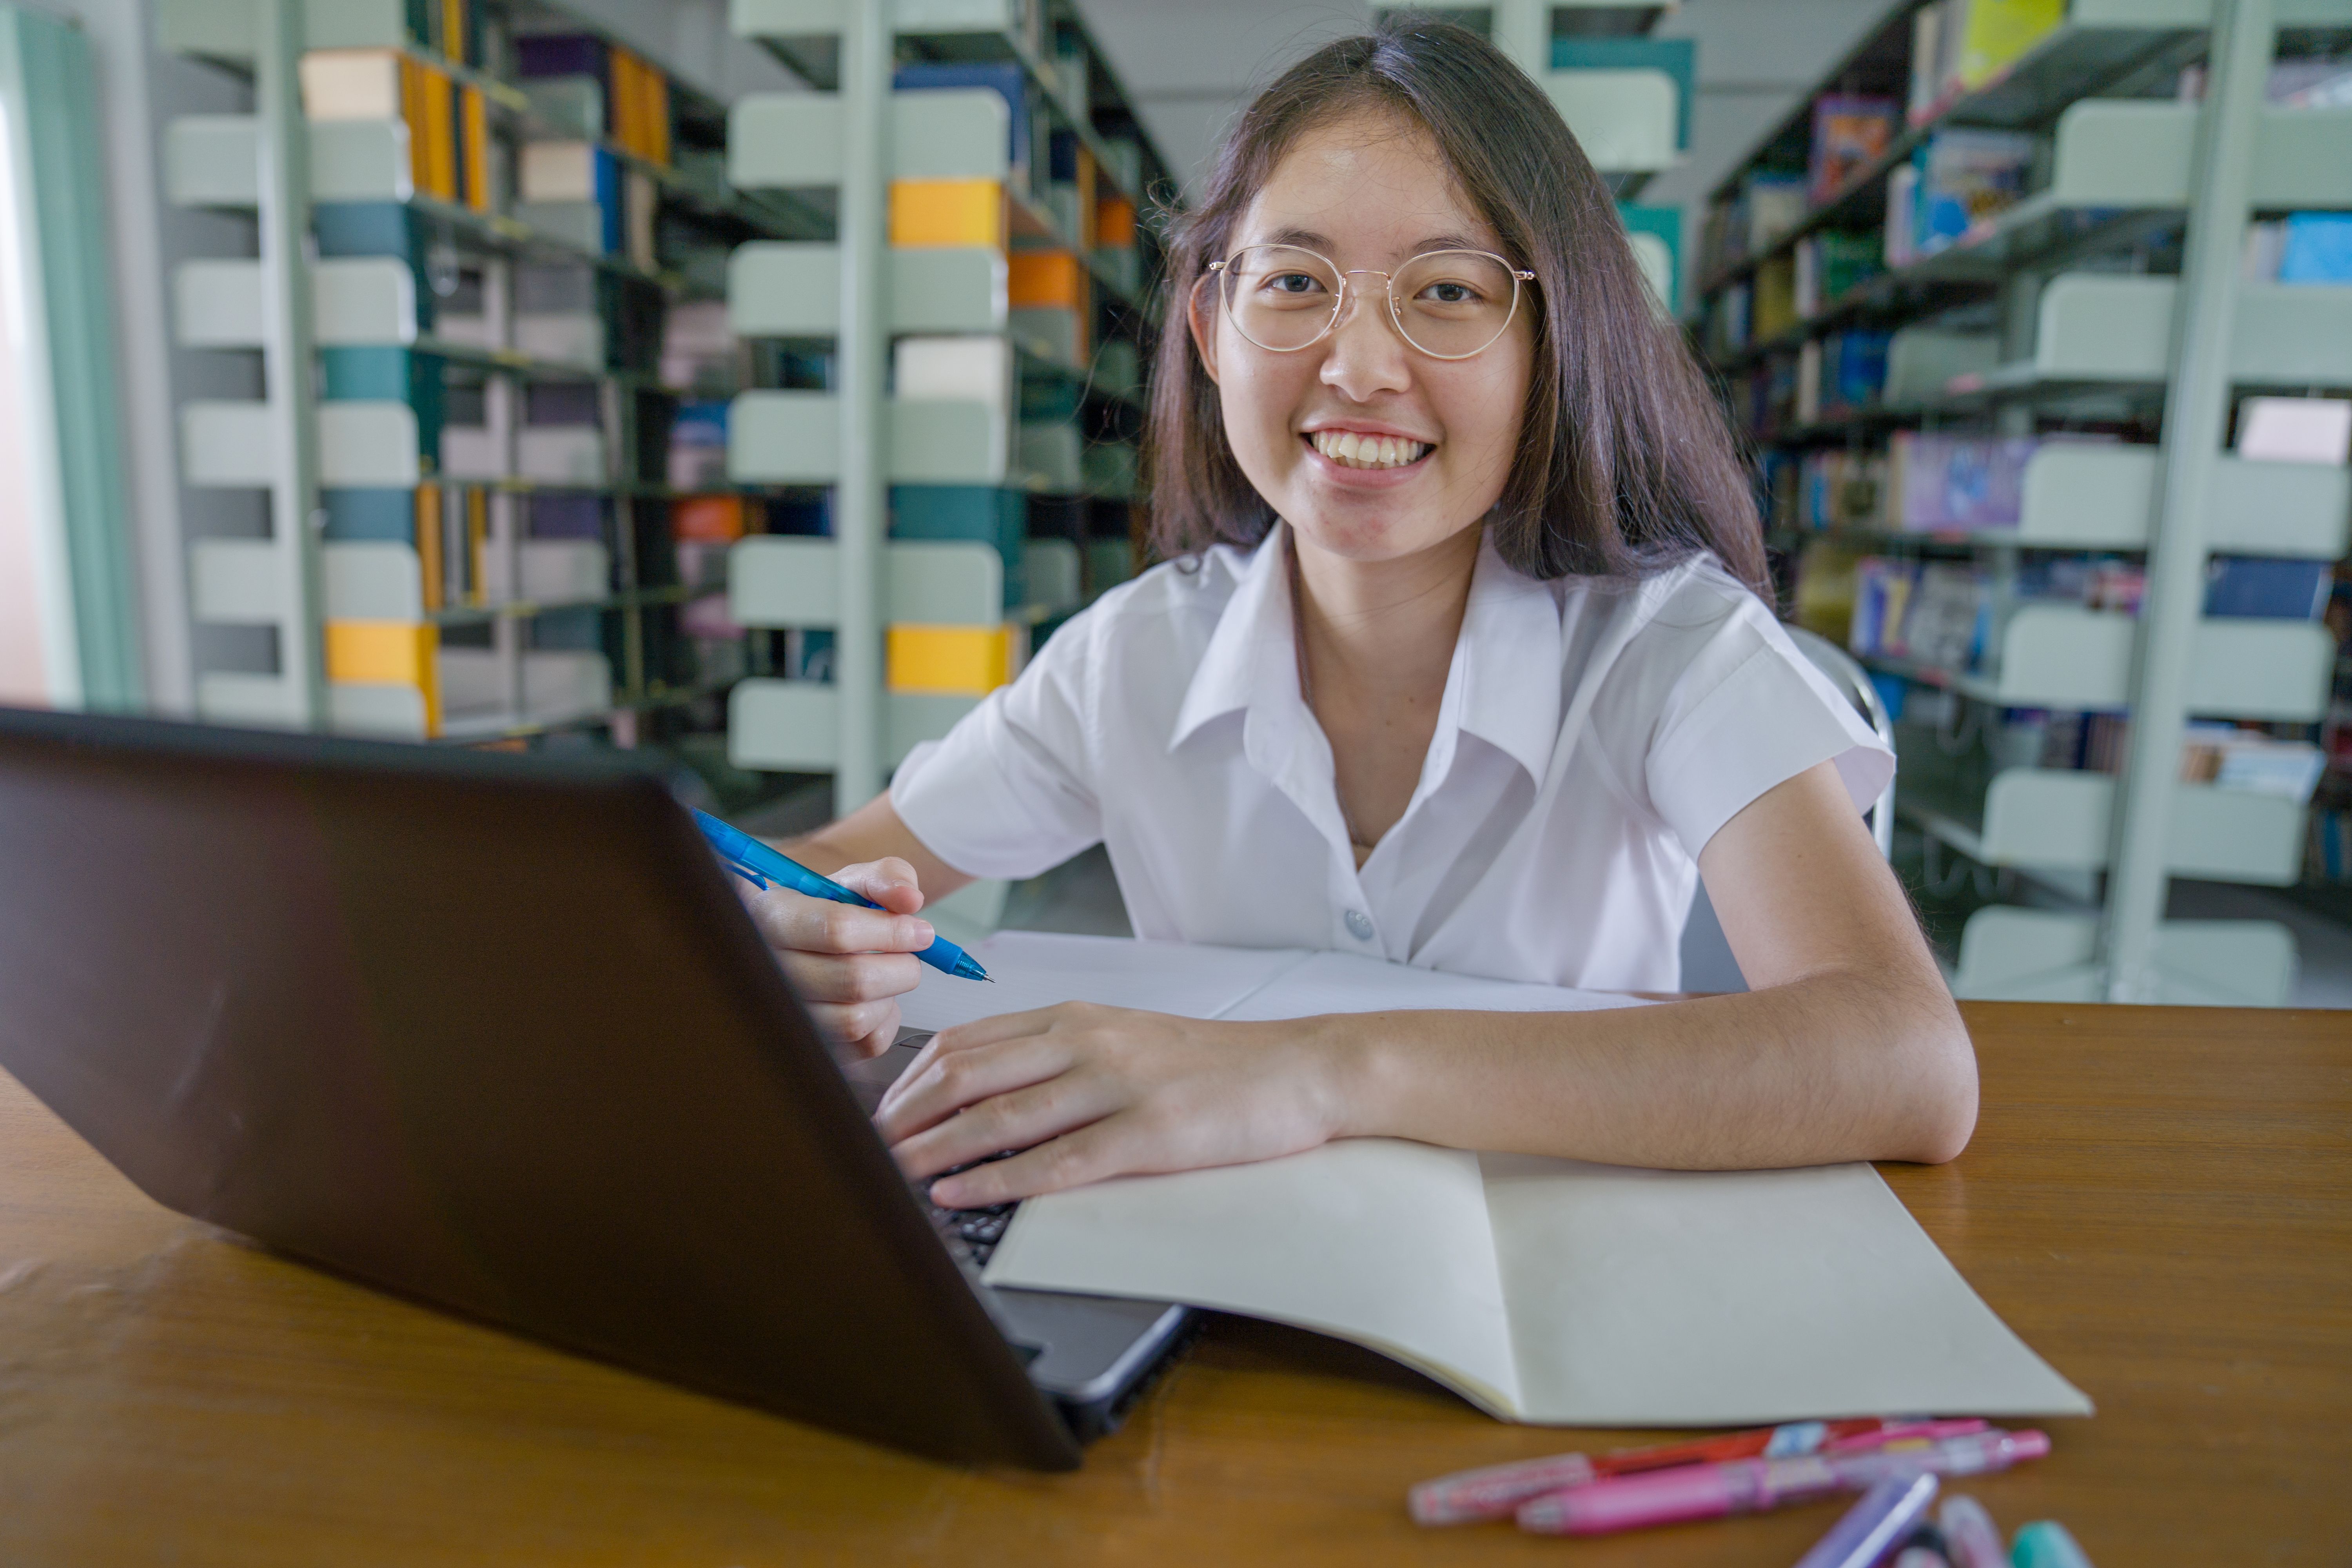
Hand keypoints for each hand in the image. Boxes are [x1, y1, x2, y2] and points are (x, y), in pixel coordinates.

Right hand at [732, 856, 935, 1058]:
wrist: (802, 942)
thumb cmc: (827, 910)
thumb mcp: (853, 880)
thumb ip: (887, 876)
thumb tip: (910, 899)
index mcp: (775, 917)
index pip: (837, 929)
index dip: (891, 932)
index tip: (920, 930)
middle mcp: (771, 969)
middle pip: (854, 980)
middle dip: (901, 966)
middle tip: (909, 953)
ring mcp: (785, 1012)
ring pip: (856, 1019)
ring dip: (890, 995)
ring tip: (884, 972)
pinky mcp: (809, 1044)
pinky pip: (864, 1045)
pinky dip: (885, 1021)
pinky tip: (875, 998)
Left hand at [874, 1003, 1352, 1205]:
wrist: (1299, 1069)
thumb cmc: (1210, 1065)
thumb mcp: (1124, 1040)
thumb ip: (1058, 1056)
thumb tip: (985, 1089)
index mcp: (1075, 1018)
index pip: (967, 1042)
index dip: (909, 1080)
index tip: (874, 1113)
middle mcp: (1086, 1041)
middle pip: (967, 1073)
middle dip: (904, 1116)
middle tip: (863, 1150)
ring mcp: (1117, 1085)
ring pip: (1001, 1115)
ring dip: (936, 1149)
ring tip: (892, 1174)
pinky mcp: (1148, 1133)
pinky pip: (1057, 1159)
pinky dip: (998, 1179)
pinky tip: (960, 1193)